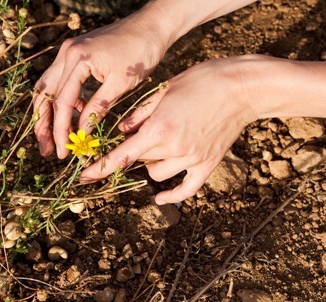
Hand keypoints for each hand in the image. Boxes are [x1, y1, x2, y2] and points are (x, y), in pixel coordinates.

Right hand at [33, 10, 172, 157]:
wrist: (150, 26)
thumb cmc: (141, 53)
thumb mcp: (121, 85)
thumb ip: (98, 108)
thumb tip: (82, 133)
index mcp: (78, 59)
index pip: (62, 101)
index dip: (61, 130)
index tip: (62, 151)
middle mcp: (67, 52)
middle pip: (44, 94)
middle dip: (44, 125)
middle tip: (47, 150)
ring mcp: (68, 51)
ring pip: (48, 87)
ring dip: (48, 114)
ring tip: (52, 138)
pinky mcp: (75, 54)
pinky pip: (61, 80)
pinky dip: (64, 100)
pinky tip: (74, 118)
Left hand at [80, 56, 258, 203]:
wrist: (241, 88)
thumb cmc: (202, 81)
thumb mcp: (164, 91)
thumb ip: (139, 114)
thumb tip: (121, 132)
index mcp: (159, 128)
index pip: (122, 156)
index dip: (99, 168)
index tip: (83, 177)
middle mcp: (174, 148)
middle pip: (138, 161)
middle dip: (131, 151)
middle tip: (136, 135)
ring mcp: (192, 159)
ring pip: (157, 174)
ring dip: (149, 164)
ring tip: (157, 145)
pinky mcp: (207, 165)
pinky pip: (186, 189)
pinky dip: (171, 195)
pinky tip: (159, 197)